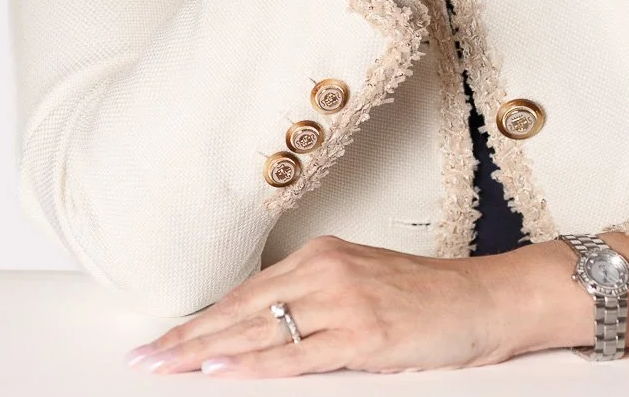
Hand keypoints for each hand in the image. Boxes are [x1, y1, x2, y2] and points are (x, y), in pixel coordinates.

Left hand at [124, 234, 520, 377]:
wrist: (484, 300)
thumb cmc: (428, 297)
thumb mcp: (364, 285)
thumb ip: (315, 301)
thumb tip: (262, 333)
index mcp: (324, 254)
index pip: (247, 291)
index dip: (201, 319)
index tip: (164, 339)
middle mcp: (327, 270)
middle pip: (242, 309)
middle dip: (188, 338)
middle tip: (145, 356)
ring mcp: (344, 301)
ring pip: (259, 331)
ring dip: (206, 353)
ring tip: (165, 367)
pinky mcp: (363, 334)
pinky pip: (296, 355)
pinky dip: (253, 367)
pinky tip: (220, 374)